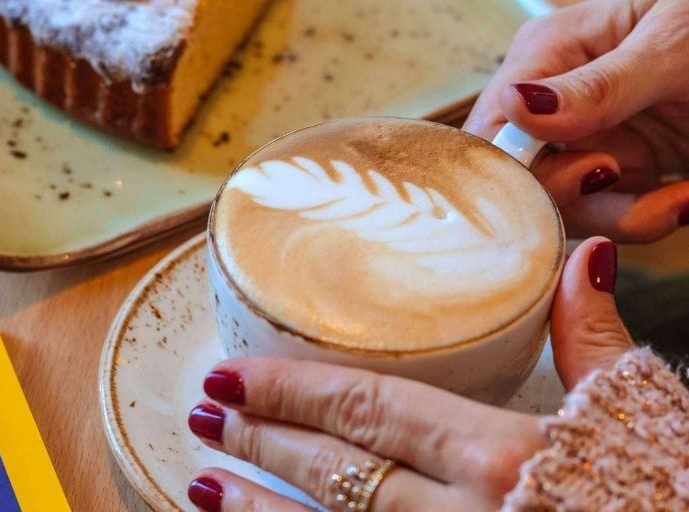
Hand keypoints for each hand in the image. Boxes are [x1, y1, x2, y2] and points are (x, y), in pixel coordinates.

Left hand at [186, 238, 633, 510]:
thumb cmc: (660, 486)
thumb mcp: (632, 410)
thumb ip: (593, 336)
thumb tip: (581, 256)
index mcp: (503, 455)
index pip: (368, 407)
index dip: (290, 391)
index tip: (231, 374)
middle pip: (335, 468)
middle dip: (260, 439)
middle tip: (206, 413)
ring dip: (259, 511)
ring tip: (206, 483)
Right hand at [464, 0, 688, 242]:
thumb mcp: (670, 46)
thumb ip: (596, 86)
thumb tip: (518, 106)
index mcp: (549, 56)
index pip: (495, 128)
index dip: (516, 168)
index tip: (584, 173)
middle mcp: (556, 105)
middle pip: (523, 178)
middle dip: (573, 194)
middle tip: (619, 173)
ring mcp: (588, 140)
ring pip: (568, 207)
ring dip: (623, 216)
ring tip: (679, 200)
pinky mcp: (622, 170)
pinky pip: (613, 216)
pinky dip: (649, 218)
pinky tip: (685, 198)